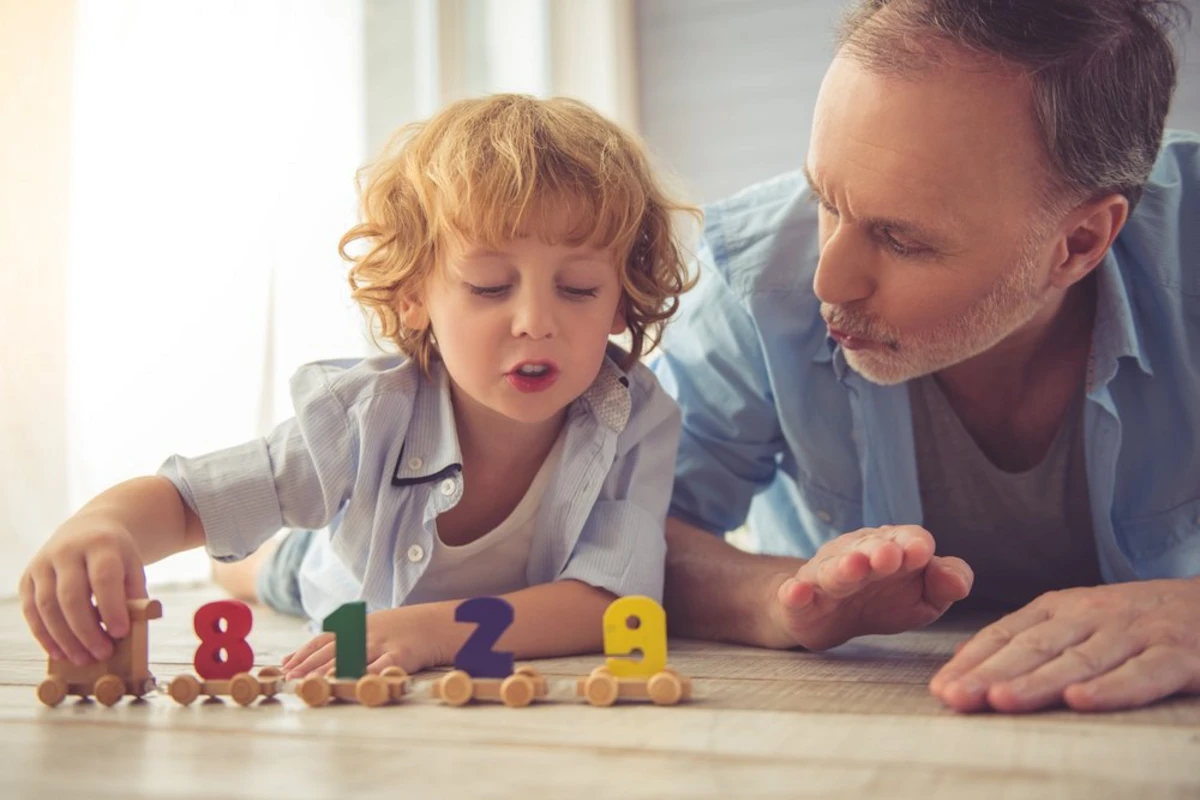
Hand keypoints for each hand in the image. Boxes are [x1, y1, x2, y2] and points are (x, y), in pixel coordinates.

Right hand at [18, 514, 147, 664]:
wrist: (87, 530)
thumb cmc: (115, 556)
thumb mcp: (133, 566)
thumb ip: (134, 595)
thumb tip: (129, 632)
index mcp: (100, 544)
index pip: (103, 578)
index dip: (111, 608)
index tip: (120, 633)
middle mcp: (67, 551)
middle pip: (71, 596)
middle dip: (86, 630)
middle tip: (102, 654)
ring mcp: (42, 563)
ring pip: (47, 606)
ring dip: (64, 638)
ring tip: (83, 658)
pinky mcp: (27, 578)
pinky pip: (31, 611)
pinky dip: (44, 635)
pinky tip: (60, 652)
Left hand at [282, 606, 445, 678]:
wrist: (435, 624)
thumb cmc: (399, 629)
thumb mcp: (369, 628)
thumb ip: (342, 640)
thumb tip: (308, 656)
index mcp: (356, 627)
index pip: (323, 640)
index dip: (303, 654)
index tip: (285, 667)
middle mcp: (365, 634)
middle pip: (332, 651)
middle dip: (309, 666)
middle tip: (291, 680)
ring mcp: (382, 644)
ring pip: (351, 659)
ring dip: (329, 672)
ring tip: (312, 684)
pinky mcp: (399, 656)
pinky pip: (379, 668)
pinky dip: (365, 676)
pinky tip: (352, 684)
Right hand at [767, 525, 973, 649]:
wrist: (826, 616)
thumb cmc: (883, 599)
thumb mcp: (923, 596)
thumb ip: (945, 583)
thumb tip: (958, 583)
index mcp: (891, 549)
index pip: (905, 539)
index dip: (912, 545)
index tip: (921, 552)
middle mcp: (855, 556)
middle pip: (866, 550)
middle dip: (877, 551)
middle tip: (888, 555)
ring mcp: (825, 576)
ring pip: (832, 570)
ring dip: (842, 567)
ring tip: (853, 567)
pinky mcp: (799, 600)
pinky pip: (793, 593)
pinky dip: (794, 592)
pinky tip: (796, 591)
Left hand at [930, 579, 1199, 712]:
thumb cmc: (1136, 623)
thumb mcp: (1079, 622)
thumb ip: (1030, 641)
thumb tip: (968, 664)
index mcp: (1062, 608)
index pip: (1007, 634)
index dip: (973, 661)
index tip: (942, 689)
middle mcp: (1093, 617)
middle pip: (1034, 647)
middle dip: (990, 673)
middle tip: (956, 697)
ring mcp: (1136, 634)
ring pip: (1080, 660)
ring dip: (1038, 681)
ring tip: (1001, 699)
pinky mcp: (1179, 655)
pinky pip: (1142, 674)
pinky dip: (1112, 688)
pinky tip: (1082, 701)